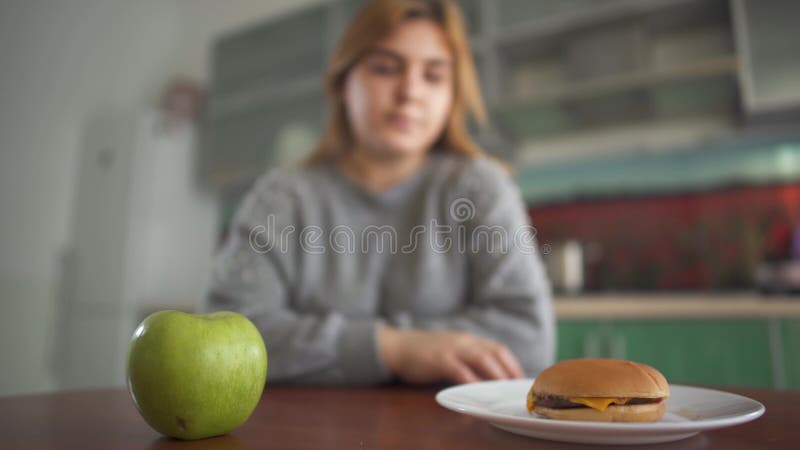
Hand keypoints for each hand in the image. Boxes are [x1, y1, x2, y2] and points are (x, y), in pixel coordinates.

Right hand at [378, 326, 524, 383]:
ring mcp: (452, 349)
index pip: (497, 349)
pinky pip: (460, 369)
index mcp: (468, 340)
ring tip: (504, 389)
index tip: (521, 379)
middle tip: (518, 388)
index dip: (512, 364)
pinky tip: (478, 390)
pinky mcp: (439, 359)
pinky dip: (472, 380)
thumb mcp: (450, 351)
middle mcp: (464, 341)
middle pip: (495, 352)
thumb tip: (489, 377)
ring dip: (496, 374)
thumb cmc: (425, 353)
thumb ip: (468, 359)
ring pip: (482, 358)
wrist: (397, 346)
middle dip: (510, 370)